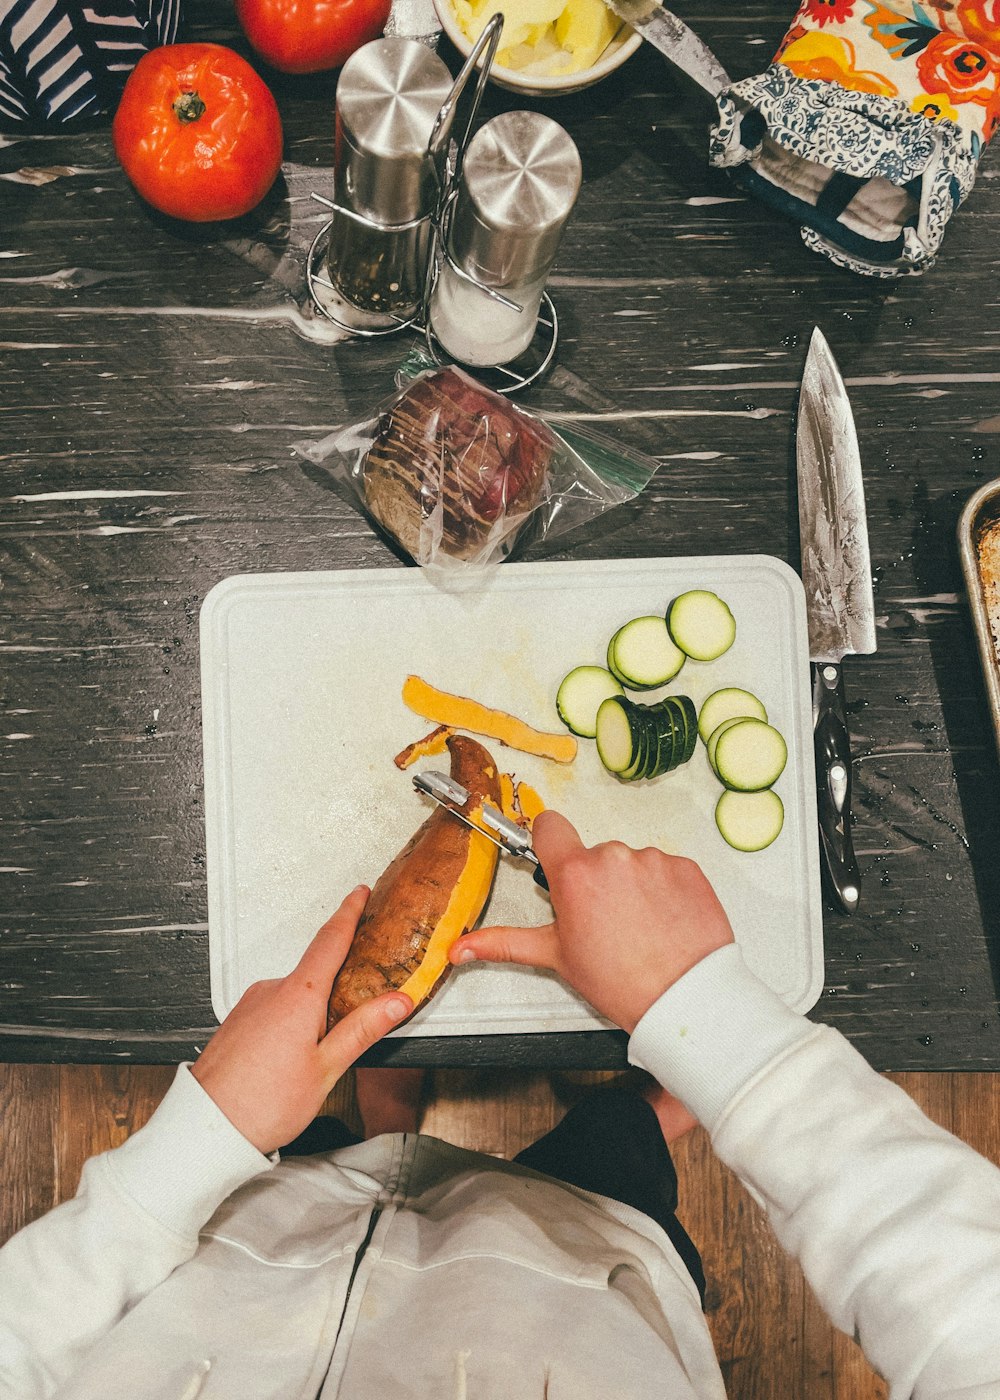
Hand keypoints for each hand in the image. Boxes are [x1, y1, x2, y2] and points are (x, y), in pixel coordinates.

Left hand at [191, 886, 411, 1153]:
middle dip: (339, 984)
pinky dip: (291, 1021)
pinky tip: (293, 1054)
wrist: (205, 1129)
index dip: (349, 912)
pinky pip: (274, 1009)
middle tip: (359, 1003)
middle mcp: (271, 991)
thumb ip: (363, 1029)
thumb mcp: (326, 1069)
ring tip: (322, 1050)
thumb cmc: (262, 1104)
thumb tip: (397, 1001)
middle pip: (315, 971)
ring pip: (294, 996)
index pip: (330, 939)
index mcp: (298, 995)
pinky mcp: (237, 1022)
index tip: (360, 893)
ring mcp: (250, 1004)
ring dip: (313, 1011)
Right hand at [449, 811, 733, 1032]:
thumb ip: (504, 944)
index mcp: (575, 874)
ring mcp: (653, 860)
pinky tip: (662, 921)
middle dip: (594, 880)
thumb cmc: (622, 982)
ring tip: (637, 925)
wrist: (684, 998)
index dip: (549, 841)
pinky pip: (666, 869)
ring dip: (630, 885)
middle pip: (592, 853)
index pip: (549, 826)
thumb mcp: (557, 958)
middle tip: (602, 920)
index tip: (554, 859)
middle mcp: (614, 857)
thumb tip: (461, 948)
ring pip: (630, 862)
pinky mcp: (686, 868)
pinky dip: (663, 890)